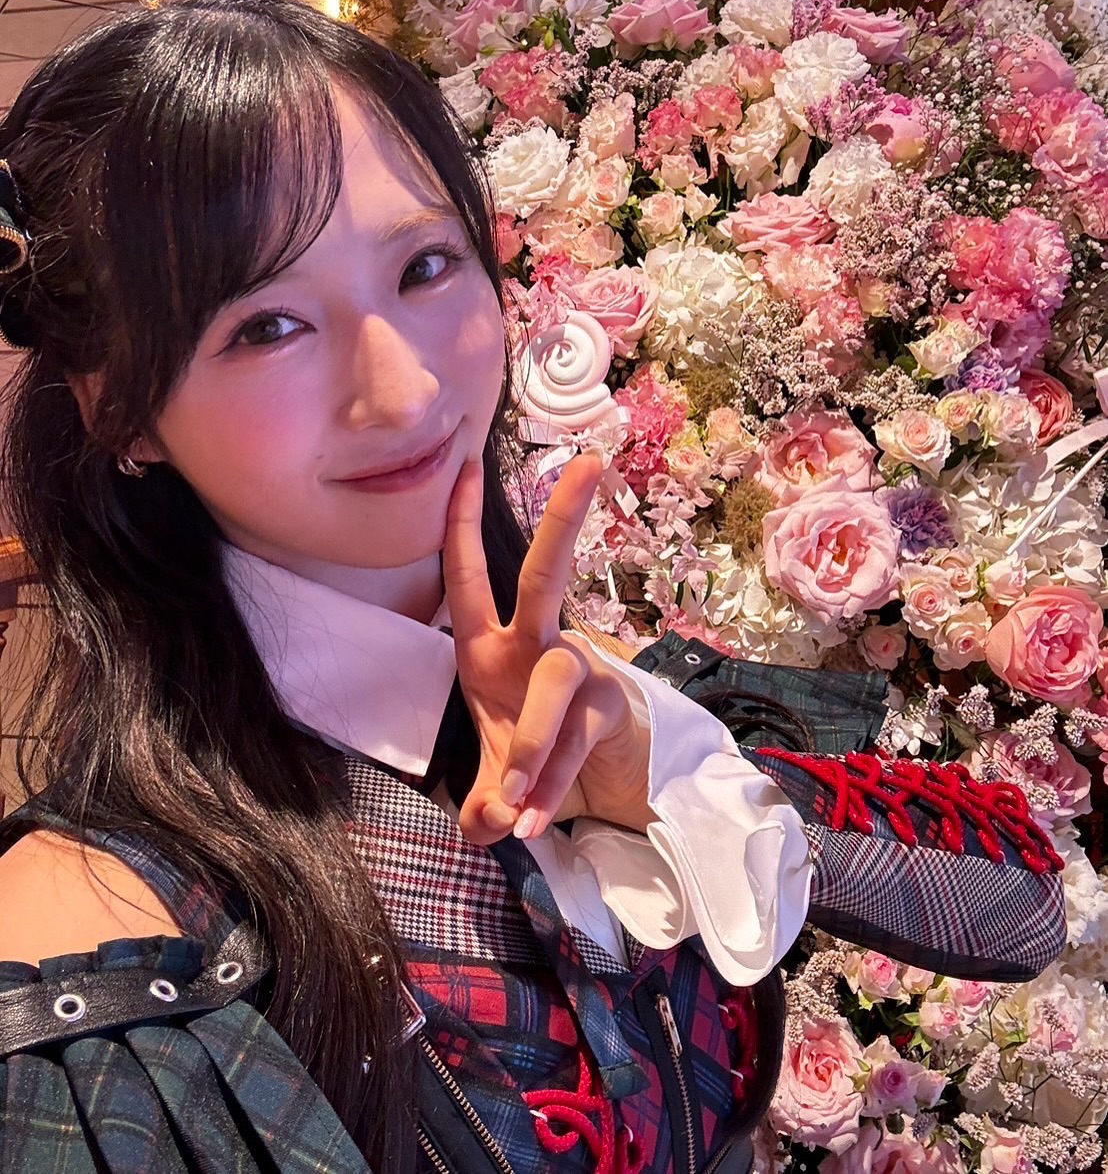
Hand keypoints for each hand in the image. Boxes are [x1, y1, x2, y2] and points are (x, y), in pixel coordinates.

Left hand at [442, 452, 651, 846]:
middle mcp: (536, 644)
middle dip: (563, 519)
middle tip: (588, 462)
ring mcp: (579, 668)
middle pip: (546, 574)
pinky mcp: (608, 704)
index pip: (468, 577)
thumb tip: (485, 826)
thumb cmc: (534, 754)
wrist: (597, 786)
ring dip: (529, 744)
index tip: (463, 466)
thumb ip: (481, 801)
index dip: (461, 524)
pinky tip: (534, 821)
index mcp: (489, 645)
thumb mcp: (494, 778)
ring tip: (513, 806)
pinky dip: (551, 782)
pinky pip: (576, 736)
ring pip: (552, 682)